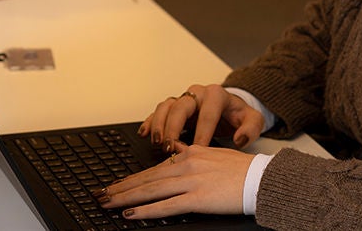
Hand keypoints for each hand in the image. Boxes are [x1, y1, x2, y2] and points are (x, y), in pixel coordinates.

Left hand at [98, 142, 253, 218]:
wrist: (261, 179)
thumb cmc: (242, 170)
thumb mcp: (213, 152)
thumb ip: (190, 151)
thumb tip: (173, 148)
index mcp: (190, 153)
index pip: (154, 168)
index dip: (132, 177)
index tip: (116, 183)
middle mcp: (186, 164)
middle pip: (146, 178)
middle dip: (120, 187)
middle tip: (100, 194)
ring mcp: (191, 181)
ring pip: (150, 190)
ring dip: (125, 197)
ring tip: (107, 203)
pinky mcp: (198, 198)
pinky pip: (166, 205)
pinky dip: (146, 210)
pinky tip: (131, 213)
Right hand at [137, 84, 265, 148]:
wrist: (230, 108)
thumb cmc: (239, 116)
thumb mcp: (253, 120)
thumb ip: (251, 129)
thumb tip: (240, 139)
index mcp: (217, 95)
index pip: (207, 114)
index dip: (202, 132)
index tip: (198, 149)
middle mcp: (197, 94)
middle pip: (180, 107)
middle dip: (173, 128)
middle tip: (170, 147)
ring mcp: (183, 99)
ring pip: (166, 107)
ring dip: (159, 125)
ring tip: (157, 143)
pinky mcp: (173, 107)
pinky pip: (158, 111)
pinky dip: (149, 122)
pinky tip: (144, 134)